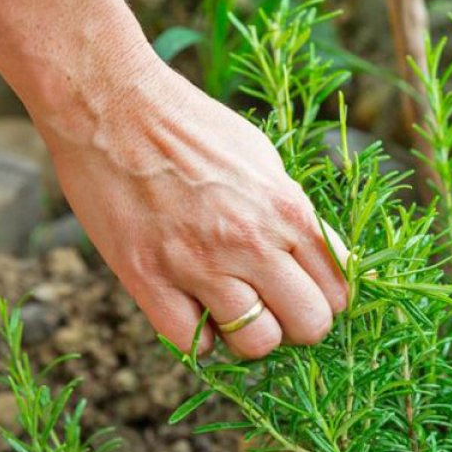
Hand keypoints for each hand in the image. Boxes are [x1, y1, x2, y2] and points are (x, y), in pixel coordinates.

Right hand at [45, 58, 348, 357]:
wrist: (112, 106)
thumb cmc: (193, 128)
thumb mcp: (265, 161)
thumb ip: (295, 215)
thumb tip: (324, 259)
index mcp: (287, 210)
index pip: (339, 289)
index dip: (328, 300)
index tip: (309, 296)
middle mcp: (252, 242)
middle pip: (309, 326)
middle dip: (298, 325)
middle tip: (277, 309)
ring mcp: (199, 264)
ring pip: (256, 343)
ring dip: (250, 335)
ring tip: (234, 310)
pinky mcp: (148, 279)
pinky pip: (194, 344)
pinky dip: (200, 337)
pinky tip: (194, 310)